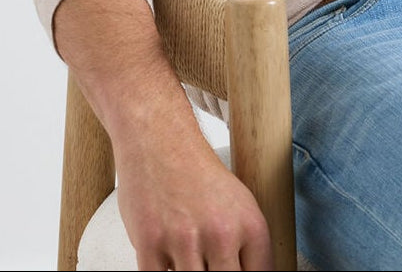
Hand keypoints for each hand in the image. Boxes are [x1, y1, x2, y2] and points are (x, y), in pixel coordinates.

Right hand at [116, 135, 274, 270]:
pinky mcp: (150, 245)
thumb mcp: (239, 205)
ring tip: (190, 257)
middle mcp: (222, 234)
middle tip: (210, 265)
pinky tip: (168, 261)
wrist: (161, 142)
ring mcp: (185, 241)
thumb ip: (246, 247)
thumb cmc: (198, 175)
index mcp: (251, 225)